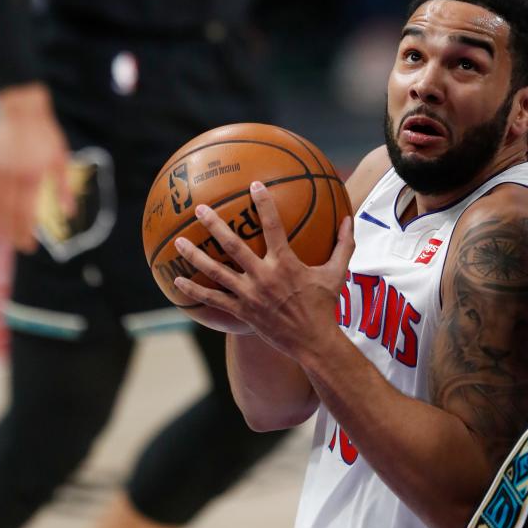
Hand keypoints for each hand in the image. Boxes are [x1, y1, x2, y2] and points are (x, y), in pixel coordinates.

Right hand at [0, 83, 73, 252]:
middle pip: (10, 214)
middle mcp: (13, 178)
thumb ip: (63, 185)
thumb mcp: (60, 155)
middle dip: (13, 233)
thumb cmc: (42, 130)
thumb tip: (68, 212)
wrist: (18, 106)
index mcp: (33, 177)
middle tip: (16, 247)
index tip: (29, 246)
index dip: (27, 231)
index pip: (28, 212)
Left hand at [174, 182, 354, 357]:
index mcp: (285, 263)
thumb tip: (350, 218)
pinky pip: (213, 300)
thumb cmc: (325, 305)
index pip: (273, 226)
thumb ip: (343, 244)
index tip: (254, 185)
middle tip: (200, 208)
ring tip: (179, 241)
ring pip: (217, 271)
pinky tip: (177, 283)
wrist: (313, 342)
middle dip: (215, 224)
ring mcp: (249, 295)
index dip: (264, 204)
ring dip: (196, 256)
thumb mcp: (337, 272)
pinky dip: (194, 291)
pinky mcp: (241, 312)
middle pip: (233, 245)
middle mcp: (264, 276)